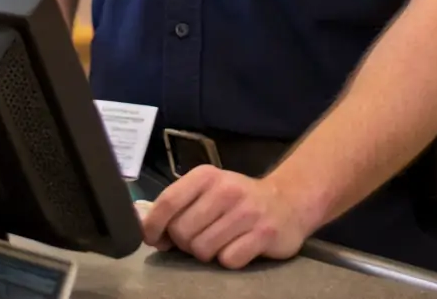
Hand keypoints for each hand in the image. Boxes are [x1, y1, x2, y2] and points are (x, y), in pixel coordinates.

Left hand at [141, 166, 307, 268]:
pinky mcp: (264, 234)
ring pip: (203, 249)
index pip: (168, 201)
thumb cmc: (236, 199)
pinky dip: (229, 260)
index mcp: (206, 176)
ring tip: (219, 242)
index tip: (153, 239)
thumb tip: (149, 233)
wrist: (286, 201)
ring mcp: (246, 212)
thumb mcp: (208, 191)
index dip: (153, 225)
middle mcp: (225, 190)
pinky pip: (228, 260)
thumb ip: (180, 206)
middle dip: (185, 243)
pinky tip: (238, 247)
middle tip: (199, 238)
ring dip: (207, 253)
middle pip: (183, 232)